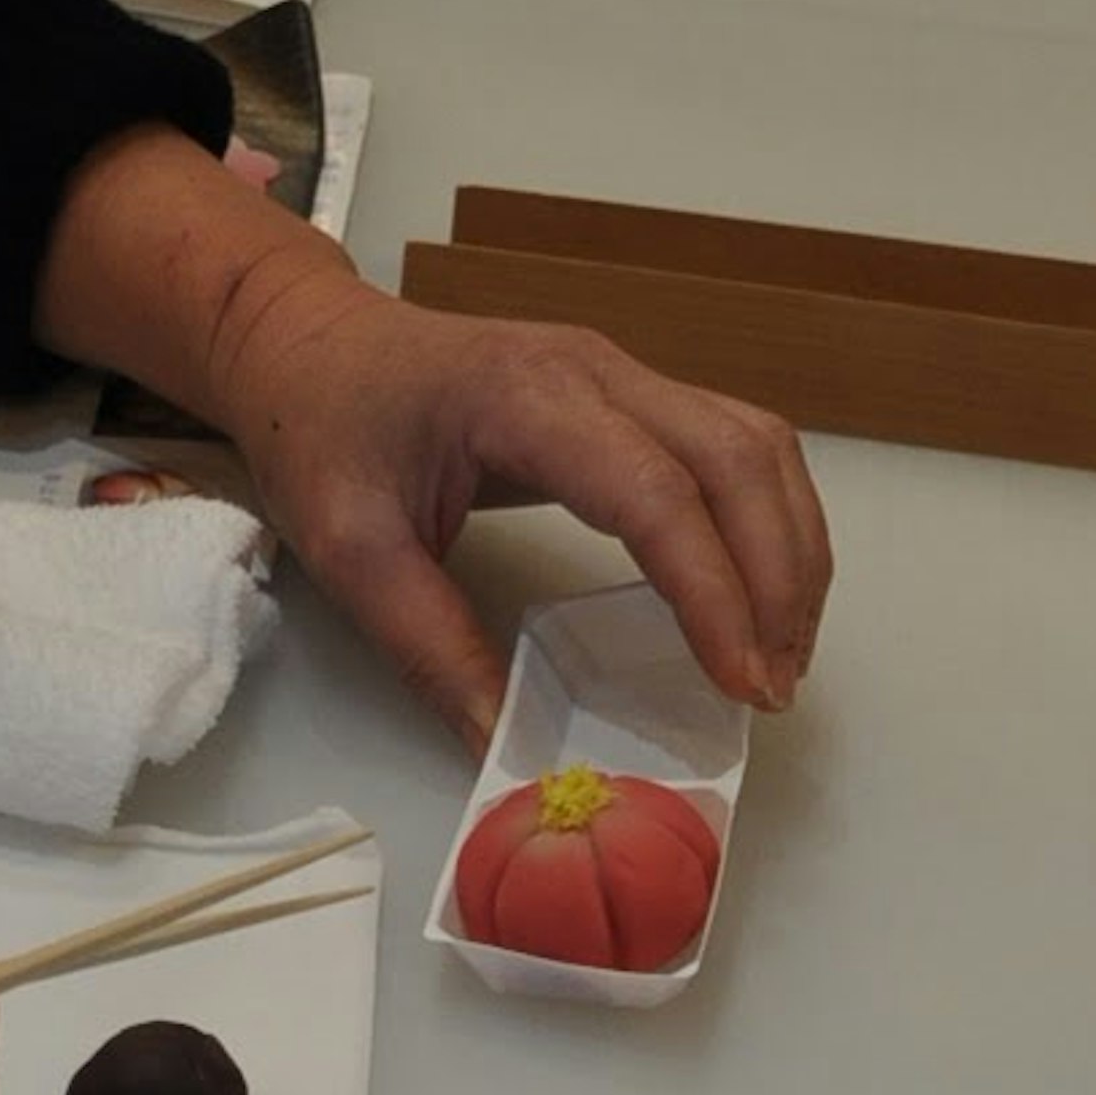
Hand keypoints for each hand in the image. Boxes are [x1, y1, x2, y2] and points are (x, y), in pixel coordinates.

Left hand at [196, 240, 834, 751]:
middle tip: (772, 689)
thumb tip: (512, 752)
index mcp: (525, 398)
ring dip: (790, 550)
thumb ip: (435, 652)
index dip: (715, 592)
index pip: (659, 493)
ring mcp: (623, 373)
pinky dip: (769, 523)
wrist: (305, 342)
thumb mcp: (352, 553)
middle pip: (740, 458)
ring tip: (781, 654)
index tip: (743, 683)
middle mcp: (596, 370)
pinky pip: (736, 445)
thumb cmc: (321, 428)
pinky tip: (759, 598)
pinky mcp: (632, 394)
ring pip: (759, 444)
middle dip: (778, 580)